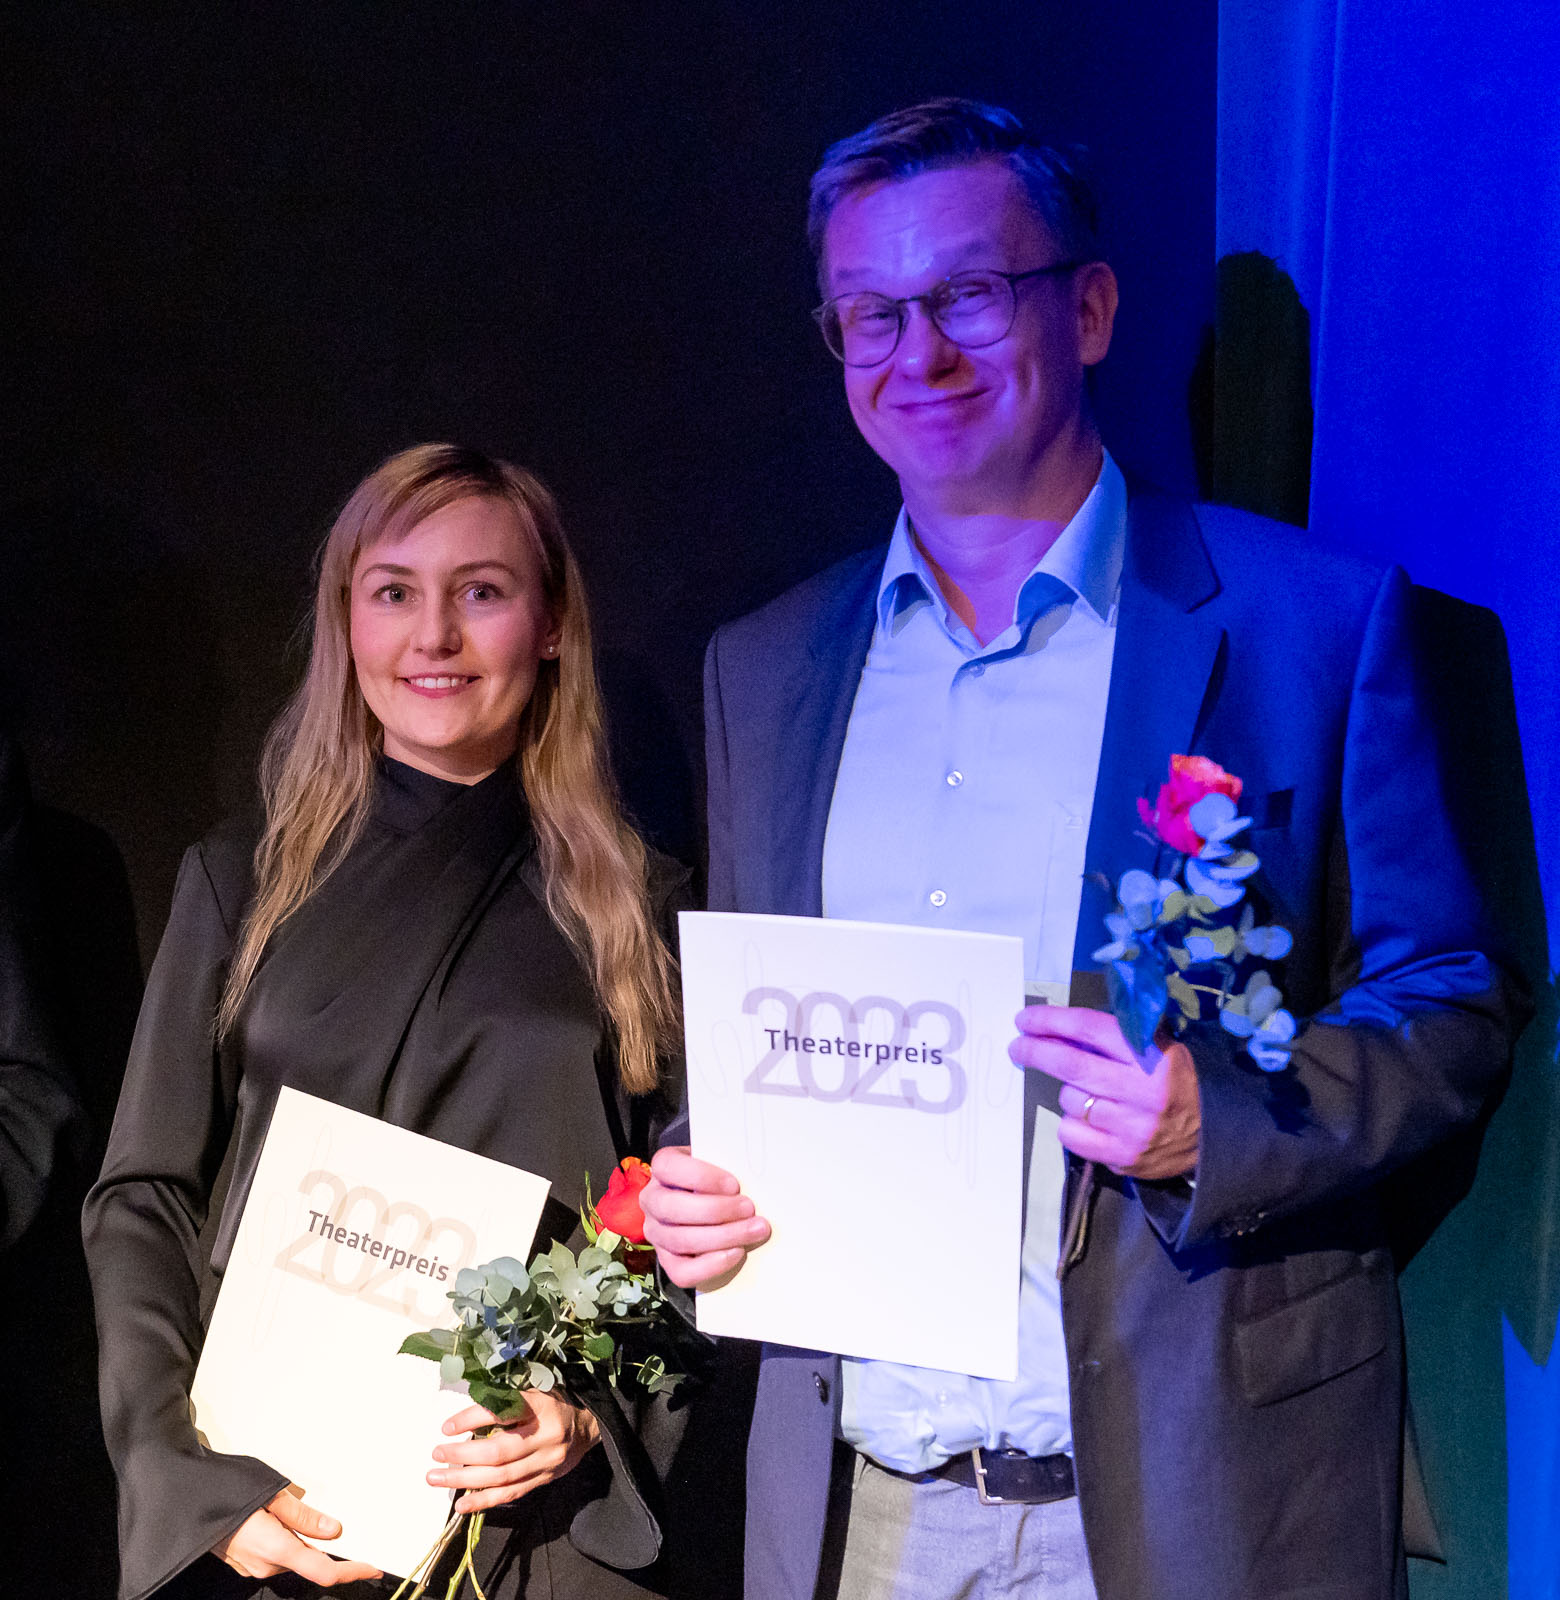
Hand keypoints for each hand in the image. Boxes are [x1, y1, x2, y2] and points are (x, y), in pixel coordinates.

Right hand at [214, 1487, 382, 1584]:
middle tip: (325, 1518)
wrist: (185, 1498)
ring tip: (285, 1509)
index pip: (323, 1571)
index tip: (371, 1568)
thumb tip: (333, 1529)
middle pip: (307, 1561)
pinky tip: (275, 1519)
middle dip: (321, 1543)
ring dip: (299, 1539)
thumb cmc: (225, 1490)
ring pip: (290, 1557)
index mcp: (275, 1549)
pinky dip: (284, 1540)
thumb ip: (305, 1516)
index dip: (351, 1572)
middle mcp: (264, 1565)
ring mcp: (251, 1566)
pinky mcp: (244, 1561)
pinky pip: (274, 1554)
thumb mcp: (272, 1493)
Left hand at [429, 1392, 600, 1512]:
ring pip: (501, 1477)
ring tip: (437, 1478)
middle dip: (463, 1456)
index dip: (472, 1419)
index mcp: (540, 1406)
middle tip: (437, 1454)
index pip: (502, 1412)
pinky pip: (510, 1494)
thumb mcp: (532, 1391)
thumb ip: (504, 1401)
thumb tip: (463, 1417)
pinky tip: (461, 1505)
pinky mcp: (542, 1480)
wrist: (587, 1426)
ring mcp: (544, 1462)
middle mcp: (544, 1436)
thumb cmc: (551, 1404)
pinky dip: (484, 1501)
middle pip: (499, 1452)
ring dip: (465, 1480)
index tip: (447, 1427)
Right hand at [641, 1145, 770, 1287]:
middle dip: (716, 1210)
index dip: (701, 1177)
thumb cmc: (718, 1178)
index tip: (734, 1185)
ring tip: (754, 1230)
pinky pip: (681, 1272)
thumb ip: (727, 1165)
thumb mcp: (719, 1163)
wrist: (711, 1204)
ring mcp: (656, 1232)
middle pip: (672, 1208)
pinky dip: (711, 1265)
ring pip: (680, 1240)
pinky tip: (737, 1252)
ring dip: (722, 1237)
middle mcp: (651, 1199)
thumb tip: (752, 1179)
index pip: (668, 1167)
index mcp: (661, 1167)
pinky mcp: (666, 1260)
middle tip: (749, 1209)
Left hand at [1008, 1005, 1200, 1180]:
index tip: (1025, 1020)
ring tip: (1090, 1094)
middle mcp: (1141, 1090)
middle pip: (1070, 1064)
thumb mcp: (1158, 1047)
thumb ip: (1116, 1037)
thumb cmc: (1178, 1081)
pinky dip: (1072, 1124)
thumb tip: (1060, 1027)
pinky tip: (1090, 1120)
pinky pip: (1072, 1135)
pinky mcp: (1123, 1157)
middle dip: (1035, 1051)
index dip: (1051, 1021)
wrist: (1216, 1134)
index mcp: (1151, 1055)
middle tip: (1018, 1046)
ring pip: (1070, 1101)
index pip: (1090, 1028)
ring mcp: (1131, 1127)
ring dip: (1068, 1093)